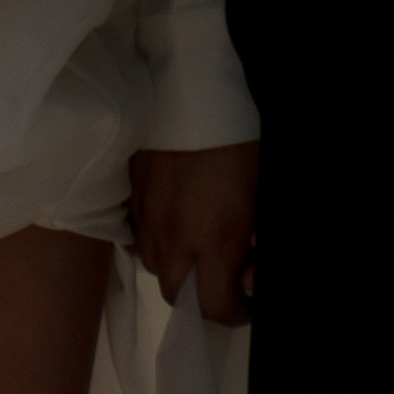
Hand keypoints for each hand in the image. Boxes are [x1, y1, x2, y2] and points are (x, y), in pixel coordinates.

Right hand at [130, 142, 258, 324]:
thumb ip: (258, 237)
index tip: (247, 298)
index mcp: (216, 237)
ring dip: (175, 265)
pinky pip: (138, 235)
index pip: (215, 307)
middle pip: (177, 296)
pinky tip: (174, 217)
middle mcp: (174, 234)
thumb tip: (250, 275)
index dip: (235, 312)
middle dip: (201, 295)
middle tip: (223, 275)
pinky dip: (155, 238)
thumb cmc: (238, 134)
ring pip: (153, 266)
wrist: (191, 81)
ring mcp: (147, 214)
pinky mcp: (130, 192)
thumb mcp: (263, 189)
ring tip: (197, 241)